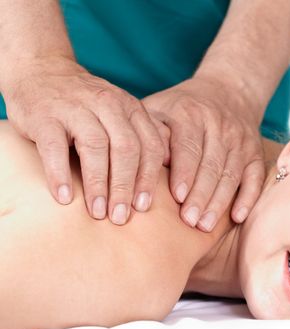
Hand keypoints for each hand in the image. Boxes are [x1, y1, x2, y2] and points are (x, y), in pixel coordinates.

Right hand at [2, 56, 164, 224]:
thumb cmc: (87, 105)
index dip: (148, 178)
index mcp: (130, 108)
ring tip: (98, 212)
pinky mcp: (46, 115)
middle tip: (121, 218)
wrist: (43, 71)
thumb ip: (142, 135)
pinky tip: (64, 197)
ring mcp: (76, 108)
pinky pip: (55, 147)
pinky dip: (60, 173)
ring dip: (98, 184)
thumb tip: (168, 168)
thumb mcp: (120, 113)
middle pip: (126, 149)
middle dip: (126, 186)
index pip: (149, 145)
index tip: (144, 207)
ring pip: (95, 148)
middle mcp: (108, 105)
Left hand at [142, 75, 265, 231]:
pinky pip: (255, 177)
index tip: (178, 197)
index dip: (184, 172)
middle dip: (200, 194)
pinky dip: (248, 197)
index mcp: (191, 113)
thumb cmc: (181, 108)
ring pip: (231, 174)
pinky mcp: (256, 151)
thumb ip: (150, 132)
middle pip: (211, 164)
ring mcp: (240, 139)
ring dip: (219, 201)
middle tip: (189, 222)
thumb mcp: (160, 109)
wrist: (228, 92)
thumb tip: (139, 159)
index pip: (188, 146)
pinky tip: (237, 216)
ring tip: (204, 225)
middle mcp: (219, 124)